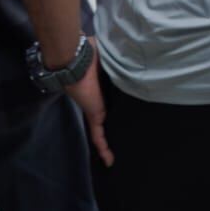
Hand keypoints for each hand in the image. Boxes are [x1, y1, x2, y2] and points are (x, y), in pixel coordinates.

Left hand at [66, 41, 113, 166]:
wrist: (75, 60)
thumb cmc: (91, 53)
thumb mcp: (110, 55)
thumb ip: (119, 55)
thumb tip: (134, 49)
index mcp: (102, 86)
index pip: (110, 99)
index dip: (116, 104)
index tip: (124, 110)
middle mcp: (99, 100)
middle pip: (107, 116)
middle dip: (113, 127)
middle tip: (125, 138)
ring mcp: (95, 110)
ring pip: (101, 130)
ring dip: (107, 144)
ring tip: (116, 157)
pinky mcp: (94, 115)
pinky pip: (98, 136)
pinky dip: (103, 149)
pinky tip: (109, 161)